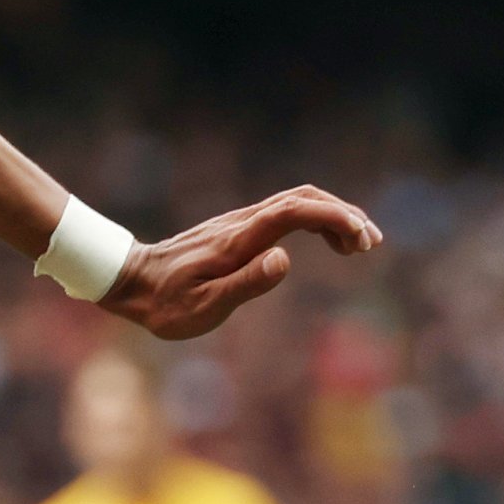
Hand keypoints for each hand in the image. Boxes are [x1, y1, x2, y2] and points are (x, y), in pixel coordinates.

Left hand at [101, 186, 382, 339]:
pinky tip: (327, 243)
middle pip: (302, 198)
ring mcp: (240, 223)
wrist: (132, 282)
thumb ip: (245, 283)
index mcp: (237, 240)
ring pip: (296, 202)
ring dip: (333, 215)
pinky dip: (315, 221)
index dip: (332, 217)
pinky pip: (286, 214)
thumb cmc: (165, 303)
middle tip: (372, 242)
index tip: (360, 237)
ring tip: (359, 245)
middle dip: (343, 213)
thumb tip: (284, 260)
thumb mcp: (202, 305)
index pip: (293, 212)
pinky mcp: (239, 230)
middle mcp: (241, 223)